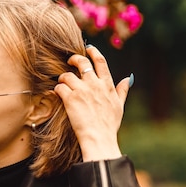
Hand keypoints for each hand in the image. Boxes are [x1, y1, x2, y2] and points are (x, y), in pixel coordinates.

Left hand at [54, 45, 131, 161]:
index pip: (100, 61)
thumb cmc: (109, 125)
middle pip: (82, 63)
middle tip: (69, 61)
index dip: (93, 52)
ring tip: (63, 84)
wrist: (99, 138)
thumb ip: (122, 90)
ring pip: (67, 75)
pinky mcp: (70, 99)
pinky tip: (57, 94)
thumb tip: (128, 79)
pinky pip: (59, 87)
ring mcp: (81, 91)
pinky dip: (57, 90)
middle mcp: (94, 85)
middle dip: (74, 59)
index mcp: (107, 85)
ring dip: (63, 78)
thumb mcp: (119, 106)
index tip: (88, 48)